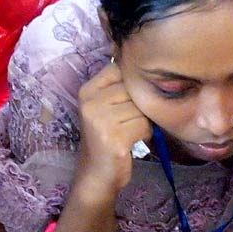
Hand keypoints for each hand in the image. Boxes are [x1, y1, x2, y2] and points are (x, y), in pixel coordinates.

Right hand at [75, 62, 151, 196]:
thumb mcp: (105, 107)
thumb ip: (118, 85)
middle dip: (139, 106)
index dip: (131, 86)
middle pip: (134, 89)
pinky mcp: (114, 139)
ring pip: (142, 108)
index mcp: (87, 91)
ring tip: (128, 133)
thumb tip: (140, 56)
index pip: (120, 70)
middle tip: (128, 122)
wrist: (96, 176)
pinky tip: (131, 142)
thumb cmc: (107, 138)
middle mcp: (90, 103)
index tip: (125, 102)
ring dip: (143, 121)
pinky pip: (144, 125)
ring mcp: (101, 121)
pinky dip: (145, 134)